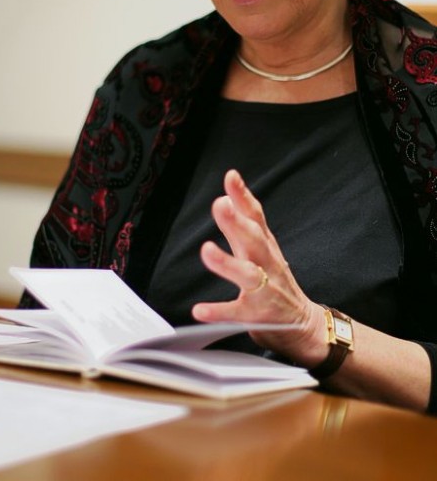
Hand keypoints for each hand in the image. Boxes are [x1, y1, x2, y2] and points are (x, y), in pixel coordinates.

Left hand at [191, 169, 326, 366]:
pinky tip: (199, 310)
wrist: (304, 325)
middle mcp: (267, 264)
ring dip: (226, 262)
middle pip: (254, 240)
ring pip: (247, 274)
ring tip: (206, 250)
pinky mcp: (257, 316)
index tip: (231, 177)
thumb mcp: (265, 247)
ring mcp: (264, 290)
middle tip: (220, 205)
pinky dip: (218, 311)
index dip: (243, 196)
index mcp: (266, 246)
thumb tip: (226, 195)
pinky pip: (236, 314)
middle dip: (237, 222)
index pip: (256, 217)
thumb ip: (245, 223)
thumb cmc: (276, 280)